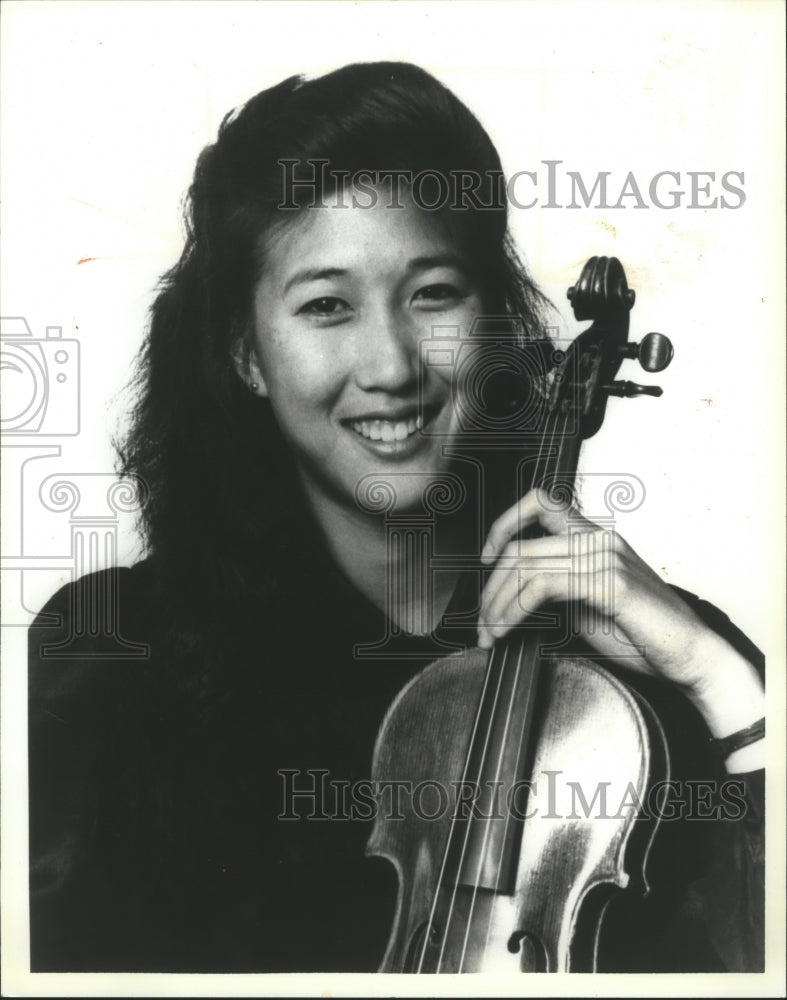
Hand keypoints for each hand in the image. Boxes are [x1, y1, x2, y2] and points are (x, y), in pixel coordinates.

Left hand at [478, 488, 763, 755]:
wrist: (692, 657)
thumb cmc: (646, 636)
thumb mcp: (589, 608)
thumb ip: (557, 592)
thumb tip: (514, 599)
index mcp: (596, 539)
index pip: (543, 503)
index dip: (506, 523)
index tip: (487, 558)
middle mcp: (600, 540)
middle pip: (522, 547)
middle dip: (490, 588)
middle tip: (481, 621)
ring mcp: (606, 557)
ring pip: (526, 566)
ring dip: (496, 604)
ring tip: (489, 632)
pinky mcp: (610, 582)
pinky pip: (543, 587)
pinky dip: (514, 610)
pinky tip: (507, 630)